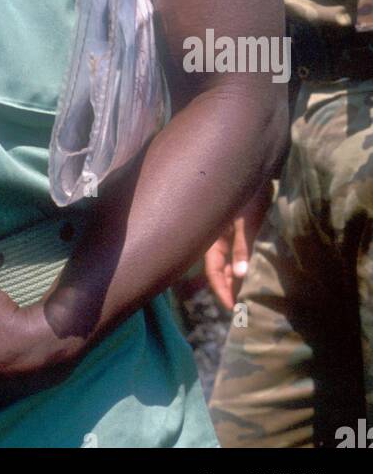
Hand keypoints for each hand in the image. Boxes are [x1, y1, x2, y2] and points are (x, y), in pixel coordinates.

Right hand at [204, 183, 271, 310]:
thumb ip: (242, 246)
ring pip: (234, 261)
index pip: (214, 271)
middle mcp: (221, 236)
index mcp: (215, 235)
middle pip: (223, 269)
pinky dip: (249, 264)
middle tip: (245, 308)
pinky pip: (244, 252)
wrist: (256, 164)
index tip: (233, 309)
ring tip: (253, 294)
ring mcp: (233, 232)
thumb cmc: (249, 190)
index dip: (222, 290)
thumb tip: (241, 276)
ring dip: (241, 277)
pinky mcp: (246, 228)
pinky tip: (259, 273)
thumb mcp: (246, 220)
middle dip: (232, 288)